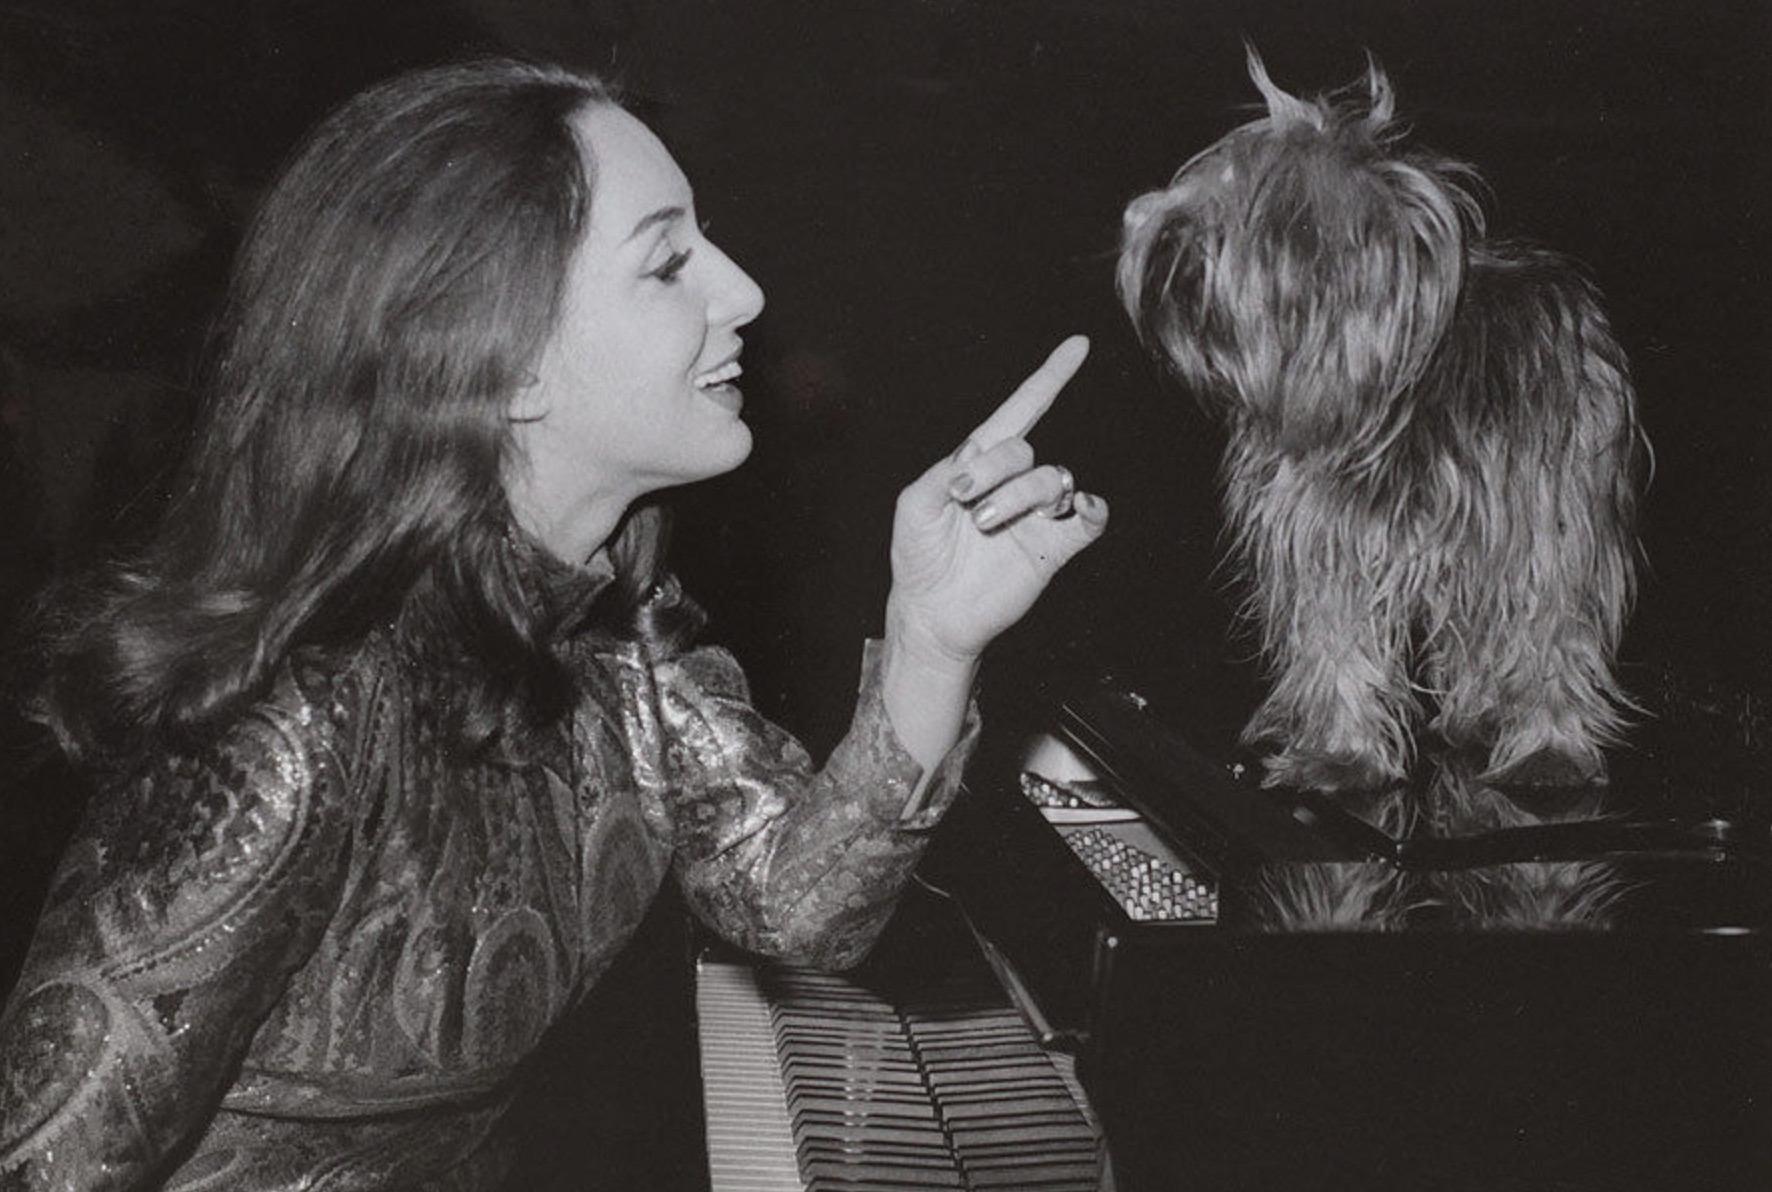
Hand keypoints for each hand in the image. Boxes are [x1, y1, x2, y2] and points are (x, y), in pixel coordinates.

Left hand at [887, 335, 1108, 668]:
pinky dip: (1091, 509)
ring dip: (1020, 496)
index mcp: (980, 463)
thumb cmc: (918, 556)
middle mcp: (1014, 483)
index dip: (1048, 379)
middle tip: (965, 499)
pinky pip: (1089, 520)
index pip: (1020, 411)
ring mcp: (1036, 515)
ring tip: (986, 523)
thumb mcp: (914, 504)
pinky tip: (1078, 508)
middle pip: (1024, 450)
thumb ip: (944, 470)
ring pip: (1054, 479)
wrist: (932, 613)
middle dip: (994, 468)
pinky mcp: (1054, 548)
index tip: (1077, 346)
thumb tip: (980, 447)